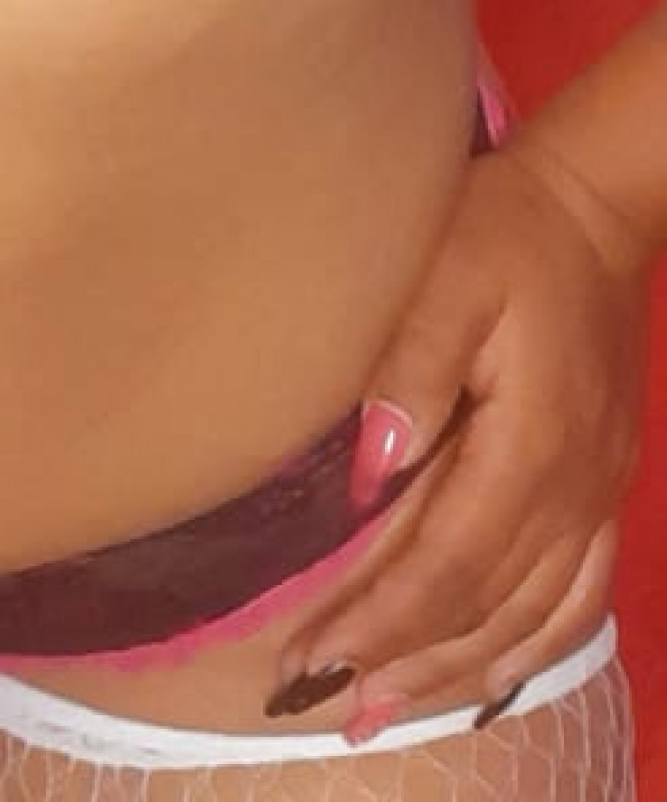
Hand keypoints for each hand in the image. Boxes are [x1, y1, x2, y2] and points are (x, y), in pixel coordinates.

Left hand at [270, 130, 650, 737]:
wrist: (594, 206)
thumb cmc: (506, 229)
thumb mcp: (448, 271)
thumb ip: (410, 366)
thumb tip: (369, 472)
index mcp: (532, 444)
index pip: (448, 565)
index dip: (379, 621)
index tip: (311, 658)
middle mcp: (574, 489)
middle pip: (486, 609)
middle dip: (405, 663)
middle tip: (329, 703)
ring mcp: (597, 494)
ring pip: (533, 621)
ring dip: (459, 673)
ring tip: (390, 708)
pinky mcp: (604, 487)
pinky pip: (577, 599)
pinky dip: (528, 648)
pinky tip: (487, 673)